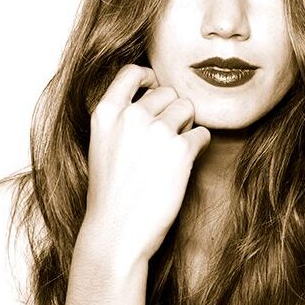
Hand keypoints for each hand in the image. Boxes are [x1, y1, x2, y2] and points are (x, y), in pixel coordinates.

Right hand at [79, 63, 209, 265]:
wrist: (116, 232)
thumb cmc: (110, 195)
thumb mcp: (102, 146)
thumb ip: (121, 119)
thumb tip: (153, 96)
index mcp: (105, 113)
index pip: (131, 72)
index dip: (149, 78)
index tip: (155, 90)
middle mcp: (131, 116)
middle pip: (168, 91)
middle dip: (172, 110)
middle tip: (166, 138)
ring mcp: (156, 131)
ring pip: (188, 107)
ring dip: (187, 125)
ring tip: (173, 152)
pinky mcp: (180, 150)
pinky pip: (202, 133)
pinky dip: (199, 146)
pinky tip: (184, 164)